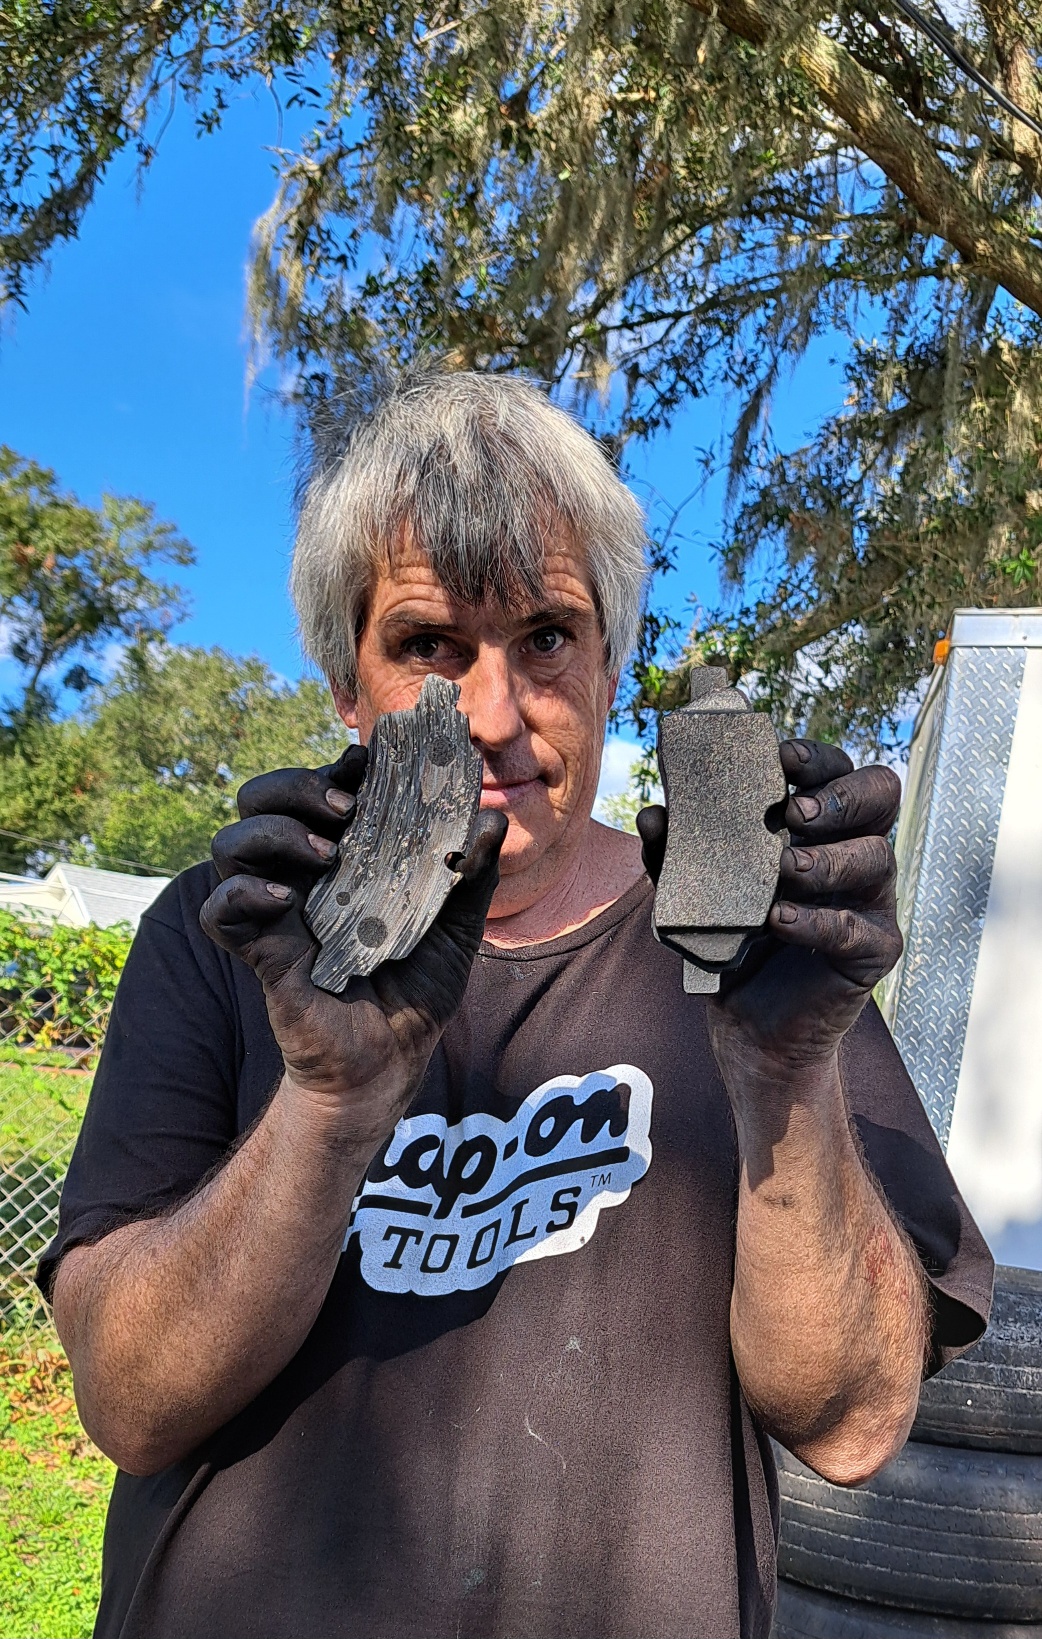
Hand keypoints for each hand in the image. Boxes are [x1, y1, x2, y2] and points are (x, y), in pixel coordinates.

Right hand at [200, 746, 506, 1140]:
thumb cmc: (416, 992)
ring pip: (230, 842)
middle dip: (296, 786)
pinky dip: (242, 894)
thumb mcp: (457, 929)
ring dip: (273, 833)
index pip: (317, 790)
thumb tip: (489, 820)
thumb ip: (472, 875)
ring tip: (325, 855)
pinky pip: (217, 909)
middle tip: (346, 810)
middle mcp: (300, 875)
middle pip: (261, 799)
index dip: (334, 768)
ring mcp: (274, 911)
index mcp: (342, 858)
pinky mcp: (258, 951)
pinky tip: (286, 901)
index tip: (367, 764)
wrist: (390, 1064)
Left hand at [637, 740, 901, 1075]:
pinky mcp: (874, 949)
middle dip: (840, 794)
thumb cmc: (730, 943)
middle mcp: (853, 852)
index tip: (781, 757)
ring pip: (877, 856)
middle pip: (880, 794)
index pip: (836, 770)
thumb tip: (653, 816)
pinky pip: (858, 927)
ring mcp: (869, 900)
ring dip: (828, 859)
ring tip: (784, 870)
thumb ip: (675, 854)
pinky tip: (780, 921)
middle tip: (793, 813)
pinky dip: (817, 921)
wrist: (750, 1029)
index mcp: (818, 826)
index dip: (817, 757)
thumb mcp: (696, 893)